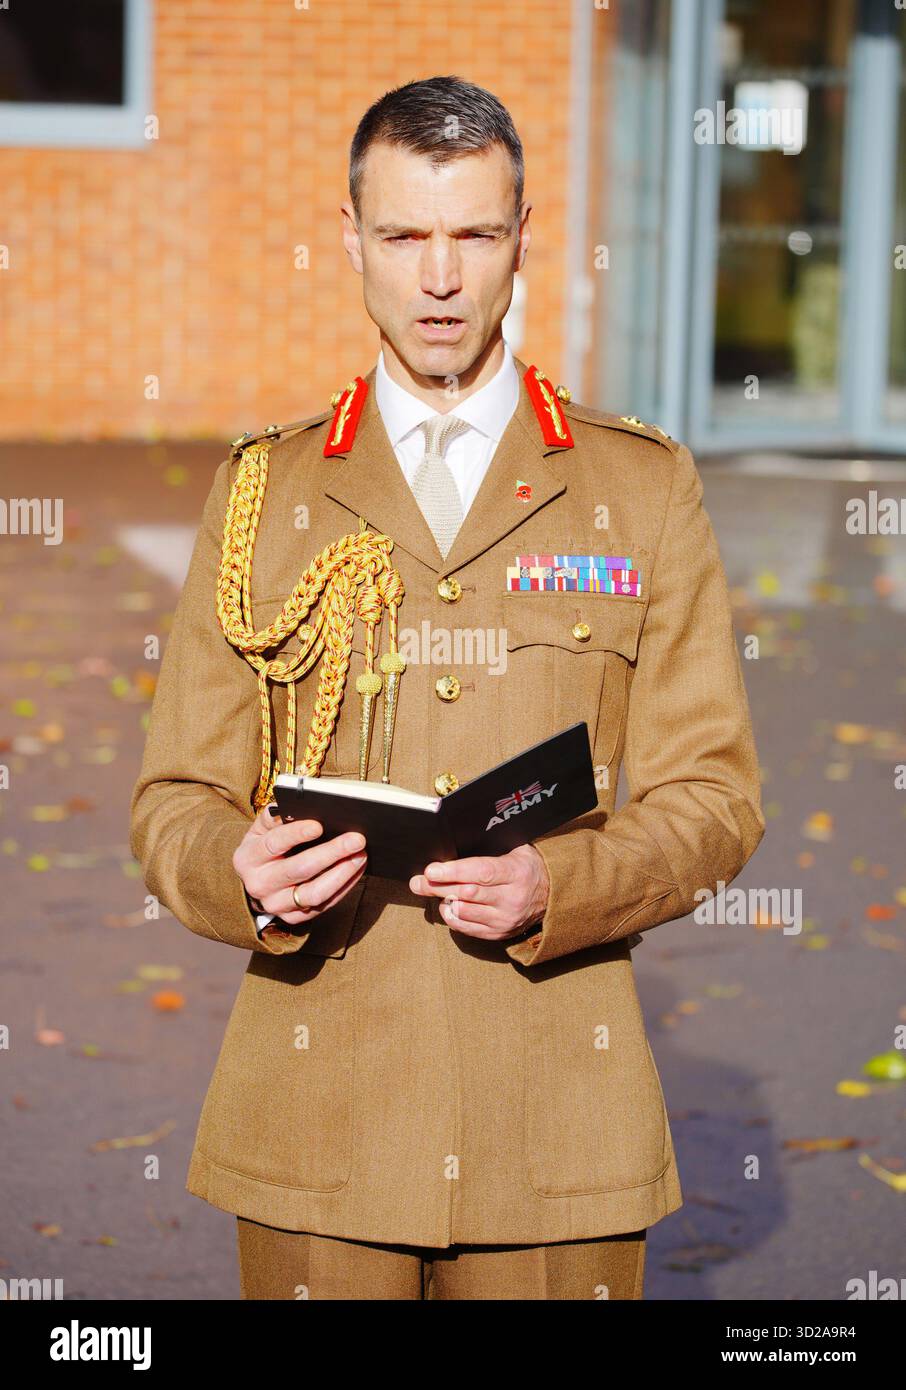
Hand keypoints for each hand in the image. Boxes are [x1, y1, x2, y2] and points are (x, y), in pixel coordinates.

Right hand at [233, 805, 366, 927]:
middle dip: (331, 852)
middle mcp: (259, 884)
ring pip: (314, 893)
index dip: (297, 834)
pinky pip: (323, 905)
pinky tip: (356, 870)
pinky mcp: (293, 917)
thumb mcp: (261, 830)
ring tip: (361, 856)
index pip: (274, 844)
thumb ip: (276, 816)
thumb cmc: (265, 847)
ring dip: (342, 874)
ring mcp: (276, 904)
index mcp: (248, 857)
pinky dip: (344, 887)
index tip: (320, 825)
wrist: (257, 880)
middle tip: (356, 839)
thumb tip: (296, 805)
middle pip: (299, 869)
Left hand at [408, 844, 549, 940]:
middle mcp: (513, 898)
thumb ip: (489, 849)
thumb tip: (452, 844)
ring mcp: (506, 919)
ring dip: (444, 901)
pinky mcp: (500, 934)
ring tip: (434, 890)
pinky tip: (448, 905)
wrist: (551, 896)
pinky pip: (467, 928)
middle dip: (438, 887)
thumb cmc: (526, 867)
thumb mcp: (516, 849)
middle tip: (418, 882)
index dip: (454, 871)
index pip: (481, 873)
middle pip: (467, 893)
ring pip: (464, 912)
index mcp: (517, 873)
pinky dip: (452, 916)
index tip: (431, 870)